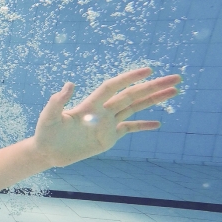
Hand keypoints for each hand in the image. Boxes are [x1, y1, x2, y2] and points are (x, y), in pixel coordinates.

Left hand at [34, 67, 180, 166]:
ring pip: (135, 108)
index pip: (113, 87)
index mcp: (90, 105)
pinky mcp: (108, 137)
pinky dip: (143, 126)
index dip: (129, 78)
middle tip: (176, 78)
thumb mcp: (49, 117)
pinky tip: (158, 123)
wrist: (47, 151)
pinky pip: (129, 129)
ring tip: (173, 91)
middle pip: (132, 95)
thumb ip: (57, 102)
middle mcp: (102, 111)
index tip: (148, 70)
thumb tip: (70, 84)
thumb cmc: (46, 133)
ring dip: (153, 100)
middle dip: (153, 87)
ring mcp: (107, 124)